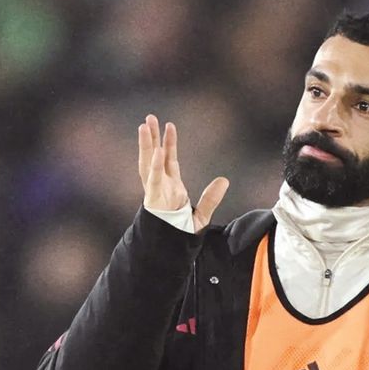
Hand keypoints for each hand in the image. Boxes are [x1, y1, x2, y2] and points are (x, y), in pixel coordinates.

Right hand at [138, 114, 228, 230]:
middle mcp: (160, 187)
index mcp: (171, 188)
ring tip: (145, 125)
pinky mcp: (154, 201)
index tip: (170, 127)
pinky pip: (153, 181)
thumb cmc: (181, 234)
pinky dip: (154, 166)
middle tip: (149, 118)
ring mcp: (155, 193)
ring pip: (148, 164)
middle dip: (151, 138)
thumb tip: (224, 180)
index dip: (169, 144)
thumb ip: (211, 197)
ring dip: (146, 145)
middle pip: (154, 157)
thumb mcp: (201, 215)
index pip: (169, 161)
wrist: (171, 251)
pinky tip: (155, 151)